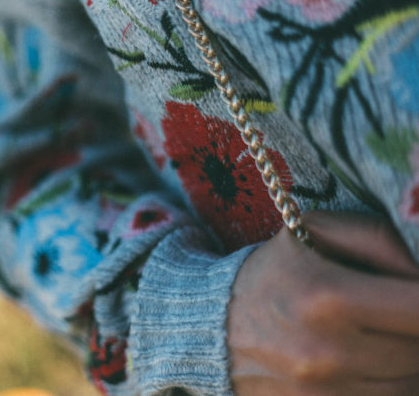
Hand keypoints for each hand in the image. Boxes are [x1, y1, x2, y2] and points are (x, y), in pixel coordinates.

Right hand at [228, 211, 418, 395]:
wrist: (212, 324)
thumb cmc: (271, 273)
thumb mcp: (312, 231)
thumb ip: (378, 239)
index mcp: (327, 296)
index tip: (416, 291)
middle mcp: (327, 351)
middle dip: (413, 327)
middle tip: (393, 310)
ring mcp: (321, 390)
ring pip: (408, 384)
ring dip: (405, 360)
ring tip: (378, 335)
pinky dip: (385, 382)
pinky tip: (365, 360)